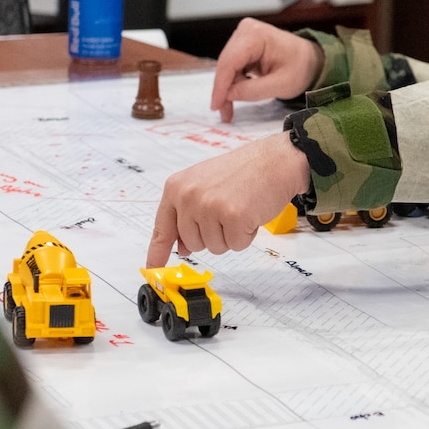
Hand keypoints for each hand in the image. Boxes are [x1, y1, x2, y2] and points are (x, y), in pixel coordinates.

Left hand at [146, 132, 309, 267]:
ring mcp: (210, 207)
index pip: (162, 227)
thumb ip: (188, 214)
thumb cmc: (243, 172)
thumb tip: (181, 247)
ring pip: (214, 247)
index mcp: (177, 187)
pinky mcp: (233, 217)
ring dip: (231, 235)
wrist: (274, 161)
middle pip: (192, 244)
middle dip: (212, 235)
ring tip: (240, 208)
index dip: (158, 252)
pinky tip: (250, 213)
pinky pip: (236, 245)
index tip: (154, 268)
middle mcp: (189, 196)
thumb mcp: (204, 186)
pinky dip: (246, 235)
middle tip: (227, 211)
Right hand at [209, 18, 321, 122]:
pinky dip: (233, 82)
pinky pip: (232, 65)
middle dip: (224, 90)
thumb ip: (253, 91)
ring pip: (227, 67)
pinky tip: (238, 94)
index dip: (221, 86)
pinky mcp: (242, 43)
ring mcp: (243, 35)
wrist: (310, 58)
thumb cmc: (301, 68)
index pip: (230, 62)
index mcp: (257, 36)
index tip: (216, 106)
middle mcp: (246, 30)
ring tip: (231, 108)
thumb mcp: (281, 85)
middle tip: (224, 113)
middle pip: (226, 64)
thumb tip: (228, 95)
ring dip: (228, 88)